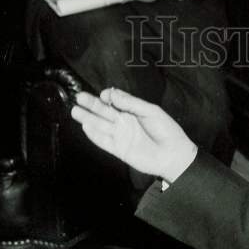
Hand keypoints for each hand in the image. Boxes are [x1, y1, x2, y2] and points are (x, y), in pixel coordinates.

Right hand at [71, 88, 196, 181]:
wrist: (173, 155)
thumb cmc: (166, 131)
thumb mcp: (150, 111)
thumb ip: (131, 103)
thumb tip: (111, 93)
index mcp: (132, 111)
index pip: (114, 101)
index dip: (106, 97)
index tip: (102, 95)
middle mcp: (124, 122)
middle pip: (104, 112)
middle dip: (91, 104)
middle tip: (79, 97)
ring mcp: (120, 136)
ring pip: (101, 125)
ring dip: (88, 118)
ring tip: (75, 110)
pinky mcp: (119, 150)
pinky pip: (103, 142)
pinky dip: (94, 135)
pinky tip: (86, 127)